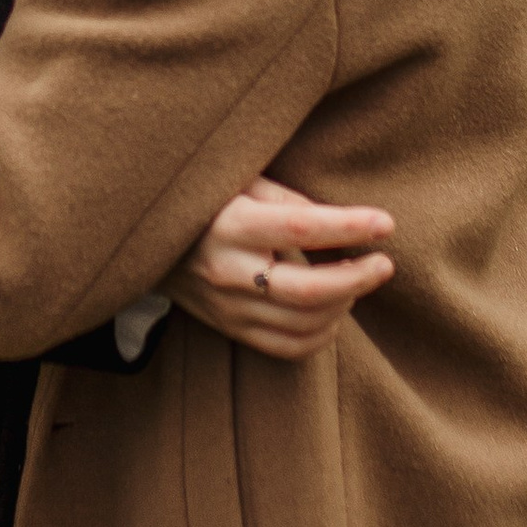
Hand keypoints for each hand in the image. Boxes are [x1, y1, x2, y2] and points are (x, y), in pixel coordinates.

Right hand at [167, 174, 394, 360]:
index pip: (302, 228)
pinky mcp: (227, 327)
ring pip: (302, 324)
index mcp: (230, 222)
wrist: (140, 236)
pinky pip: (285, 347)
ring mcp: (225, 306)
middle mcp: (226, 269)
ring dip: (343, 306)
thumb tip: (341, 221)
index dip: (350, 227)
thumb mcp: (238, 179)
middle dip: (358, 279)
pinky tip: (334, 312)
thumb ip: (286, 198)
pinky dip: (320, 336)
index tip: (386, 223)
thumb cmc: (202, 197)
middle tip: (384, 263)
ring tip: (357, 281)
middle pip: (308, 290)